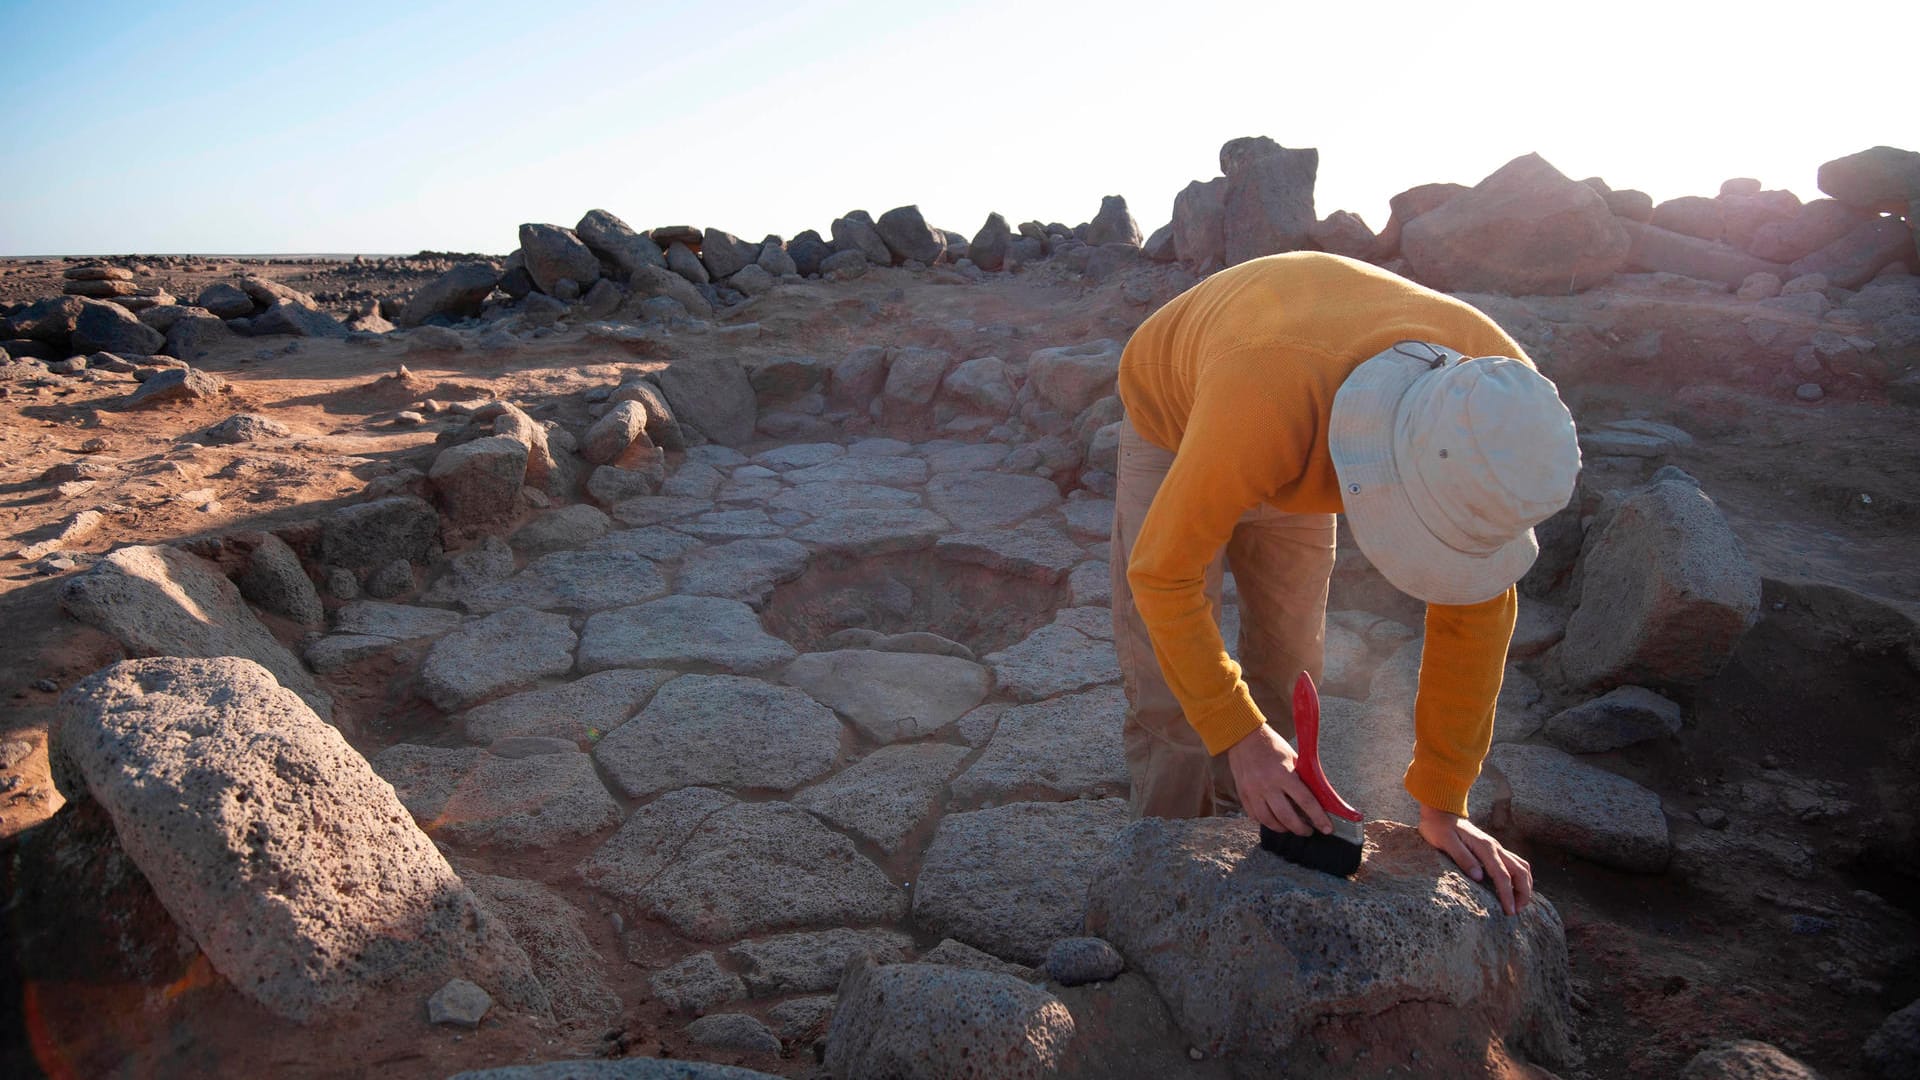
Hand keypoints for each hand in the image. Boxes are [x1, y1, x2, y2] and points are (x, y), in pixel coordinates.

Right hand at [1224, 724, 1332, 837]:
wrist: (1244, 737)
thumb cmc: (1272, 746)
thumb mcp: (1293, 758)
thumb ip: (1302, 778)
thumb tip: (1317, 798)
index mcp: (1283, 774)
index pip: (1305, 801)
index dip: (1318, 817)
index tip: (1326, 828)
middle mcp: (1267, 785)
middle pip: (1287, 817)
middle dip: (1301, 829)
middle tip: (1308, 831)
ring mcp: (1253, 791)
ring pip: (1269, 821)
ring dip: (1283, 828)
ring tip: (1291, 827)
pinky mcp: (1243, 794)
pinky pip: (1255, 816)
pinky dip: (1266, 821)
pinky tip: (1274, 820)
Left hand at [1418, 804, 1532, 915]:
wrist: (1441, 810)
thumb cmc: (1439, 828)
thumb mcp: (1445, 842)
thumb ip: (1463, 858)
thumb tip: (1479, 877)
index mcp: (1485, 847)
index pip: (1503, 875)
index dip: (1508, 895)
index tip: (1509, 912)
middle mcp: (1495, 847)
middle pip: (1521, 871)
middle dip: (1524, 892)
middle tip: (1516, 911)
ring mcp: (1496, 848)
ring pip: (1522, 866)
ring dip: (1525, 885)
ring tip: (1518, 904)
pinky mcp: (1494, 850)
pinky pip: (1515, 864)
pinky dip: (1520, 878)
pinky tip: (1515, 888)